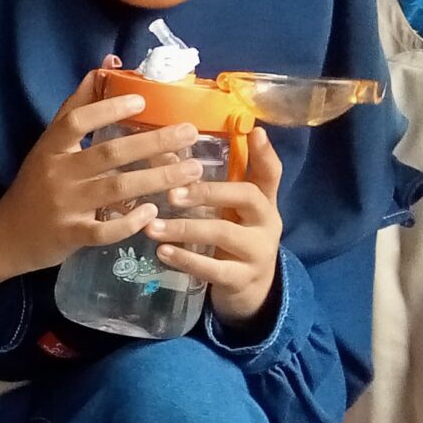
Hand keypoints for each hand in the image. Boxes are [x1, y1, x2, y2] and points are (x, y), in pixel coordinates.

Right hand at [0, 70, 204, 288]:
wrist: (8, 236)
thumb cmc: (37, 186)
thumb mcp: (49, 144)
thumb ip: (78, 106)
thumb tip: (107, 64)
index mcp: (51, 148)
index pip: (76, 121)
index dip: (108, 109)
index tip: (142, 101)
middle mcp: (57, 174)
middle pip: (108, 154)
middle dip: (152, 142)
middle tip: (189, 133)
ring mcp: (64, 206)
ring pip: (115, 189)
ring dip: (157, 178)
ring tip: (191, 170)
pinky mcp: (71, 236)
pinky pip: (104, 230)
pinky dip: (129, 222)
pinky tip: (152, 212)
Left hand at [151, 128, 283, 327]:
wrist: (250, 290)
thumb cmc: (232, 239)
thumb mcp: (227, 212)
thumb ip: (206, 187)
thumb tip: (166, 153)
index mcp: (264, 201)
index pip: (271, 173)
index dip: (265, 153)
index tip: (254, 131)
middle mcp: (266, 222)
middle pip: (246, 197)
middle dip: (208, 191)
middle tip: (171, 192)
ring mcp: (258, 252)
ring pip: (223, 233)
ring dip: (184, 228)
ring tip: (152, 226)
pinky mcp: (242, 279)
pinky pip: (213, 269)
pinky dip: (186, 259)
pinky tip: (162, 252)